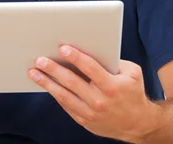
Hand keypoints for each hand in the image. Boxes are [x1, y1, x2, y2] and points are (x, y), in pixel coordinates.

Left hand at [28, 45, 158, 142]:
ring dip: (47, 83)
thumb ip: (115, 61)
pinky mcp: (84, 120)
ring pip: (63, 96)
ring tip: (34, 73)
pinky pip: (65, 105)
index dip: (75, 57)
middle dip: (54, 69)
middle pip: (71, 82)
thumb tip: (93, 49)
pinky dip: (55, 94)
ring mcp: (90, 113)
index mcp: (111, 85)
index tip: (62, 48)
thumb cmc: (133, 93)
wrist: (138, 124)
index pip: (90, 68)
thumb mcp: (133, 73)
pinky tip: (46, 85)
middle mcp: (99, 100)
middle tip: (40, 60)